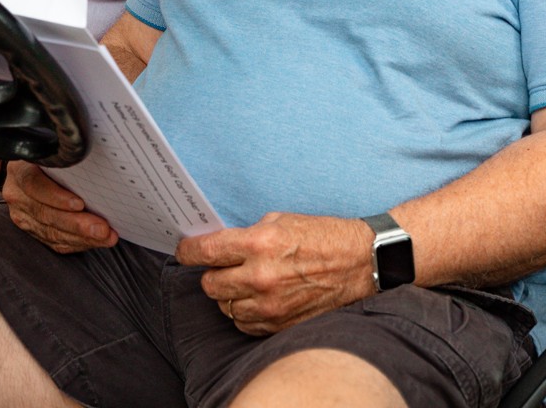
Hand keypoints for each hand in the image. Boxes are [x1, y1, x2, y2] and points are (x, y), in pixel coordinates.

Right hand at [1, 163, 116, 252]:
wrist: (34, 167)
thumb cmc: (51, 155)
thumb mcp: (52, 148)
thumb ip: (66, 157)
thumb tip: (98, 162)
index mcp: (20, 169)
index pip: (34, 184)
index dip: (56, 196)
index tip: (79, 204)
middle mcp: (16, 194)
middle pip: (45, 213)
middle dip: (76, 224)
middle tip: (102, 229)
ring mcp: (22, 214)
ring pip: (51, 232)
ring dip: (81, 237)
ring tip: (105, 237)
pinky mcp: (32, 230)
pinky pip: (54, 242)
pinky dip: (77, 243)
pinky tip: (95, 241)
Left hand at [175, 213, 371, 335]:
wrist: (361, 262)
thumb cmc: (323, 236)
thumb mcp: (281, 221)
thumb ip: (246, 236)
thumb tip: (218, 246)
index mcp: (260, 243)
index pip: (205, 252)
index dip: (187, 251)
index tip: (184, 251)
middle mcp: (261, 276)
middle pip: (210, 285)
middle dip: (212, 274)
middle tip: (223, 266)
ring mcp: (271, 305)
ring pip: (225, 307)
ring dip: (230, 295)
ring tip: (247, 282)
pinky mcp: (280, 324)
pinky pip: (244, 324)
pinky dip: (246, 313)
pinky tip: (259, 298)